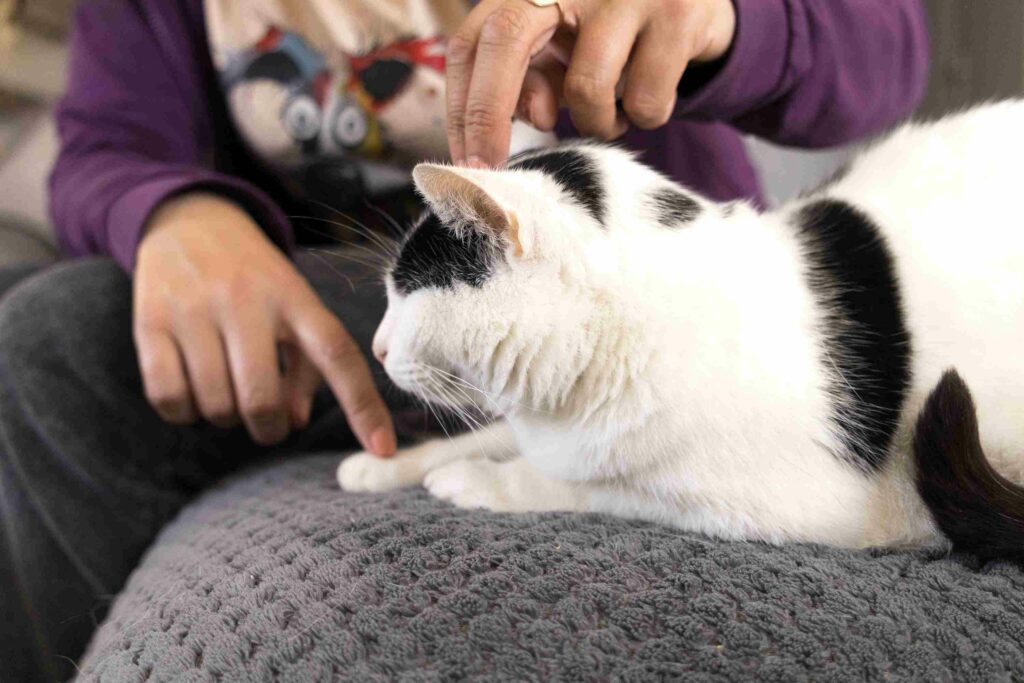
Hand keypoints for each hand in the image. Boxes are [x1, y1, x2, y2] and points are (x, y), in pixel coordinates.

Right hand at [134, 193, 395, 453]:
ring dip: (226, 418)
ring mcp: (195, 310)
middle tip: (267, 419)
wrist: (190, 221)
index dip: (363, 406)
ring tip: (228, 391)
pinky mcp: (150, 321)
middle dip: (268, 428)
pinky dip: (184, 412)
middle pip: (263, 400)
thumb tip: (296, 421)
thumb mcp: (293, 307)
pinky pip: (169, 398)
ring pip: (216, 406)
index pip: (337, 355)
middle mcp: (246, 301)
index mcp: (295, 298)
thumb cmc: (255, 280)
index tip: (383, 449)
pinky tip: (192, 391)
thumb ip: (308, 366)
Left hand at [446, 0, 735, 166]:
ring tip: (612, 117)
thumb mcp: (564, 54)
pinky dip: (644, 118)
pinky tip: (650, 98)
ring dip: (596, 125)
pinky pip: (645, 100)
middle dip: (489, 116)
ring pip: (586, 88)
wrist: (697, 2)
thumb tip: (531, 116)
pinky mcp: (679, 14)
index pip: (474, 41)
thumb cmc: (614, 36)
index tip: (466, 160)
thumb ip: (533, 79)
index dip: (462, 105)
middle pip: (506, 40)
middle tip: (491, 169)